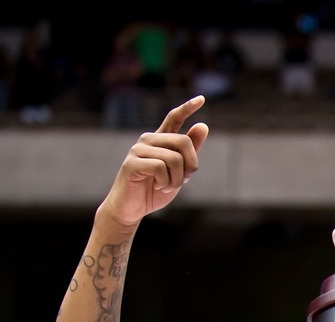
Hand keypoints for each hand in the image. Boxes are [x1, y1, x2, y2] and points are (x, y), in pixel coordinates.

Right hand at [100, 97, 209, 229]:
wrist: (131, 208)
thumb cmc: (154, 190)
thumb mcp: (178, 172)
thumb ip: (189, 151)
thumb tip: (203, 125)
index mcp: (160, 140)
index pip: (174, 118)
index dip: (187, 108)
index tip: (201, 99)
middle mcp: (148, 140)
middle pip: (184, 142)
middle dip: (191, 166)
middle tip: (183, 181)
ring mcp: (138, 149)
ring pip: (174, 158)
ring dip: (177, 179)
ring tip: (165, 186)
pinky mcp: (132, 163)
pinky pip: (160, 167)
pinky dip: (165, 182)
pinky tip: (157, 186)